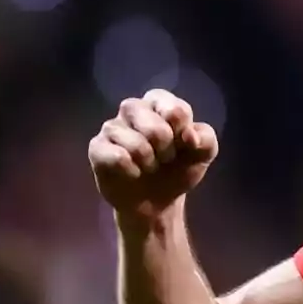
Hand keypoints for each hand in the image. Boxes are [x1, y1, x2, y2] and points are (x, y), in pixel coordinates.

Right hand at [88, 89, 218, 219]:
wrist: (157, 201)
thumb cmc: (178, 168)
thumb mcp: (203, 154)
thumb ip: (205, 139)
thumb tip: (188, 135)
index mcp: (159, 102)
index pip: (175, 108)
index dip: (183, 132)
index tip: (184, 144)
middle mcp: (133, 109)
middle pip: (155, 127)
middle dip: (167, 150)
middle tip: (166, 158)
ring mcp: (112, 126)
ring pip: (135, 142)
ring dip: (150, 162)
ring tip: (150, 166)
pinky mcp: (97, 147)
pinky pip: (117, 157)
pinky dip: (132, 171)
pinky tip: (133, 173)